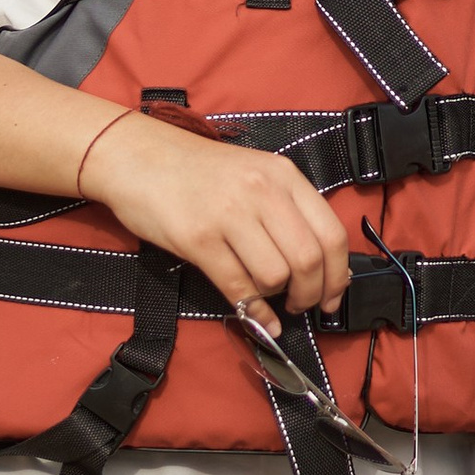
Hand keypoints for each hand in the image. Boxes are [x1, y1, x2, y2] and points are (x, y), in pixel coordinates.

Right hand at [81, 112, 349, 322]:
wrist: (137, 156)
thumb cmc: (197, 170)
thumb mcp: (253, 174)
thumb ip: (286, 211)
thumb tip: (318, 267)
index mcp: (283, 175)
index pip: (331, 233)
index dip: (338, 276)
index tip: (332, 298)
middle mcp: (261, 191)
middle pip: (309, 259)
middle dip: (311, 294)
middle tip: (301, 306)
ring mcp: (229, 214)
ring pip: (275, 275)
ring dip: (275, 296)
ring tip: (266, 295)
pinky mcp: (198, 238)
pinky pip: (237, 286)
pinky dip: (253, 311)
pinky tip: (256, 318)